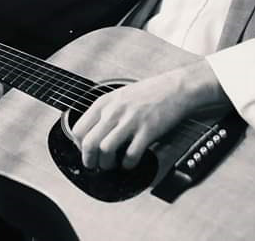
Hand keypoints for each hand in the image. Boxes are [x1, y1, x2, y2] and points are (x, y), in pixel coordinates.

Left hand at [71, 57, 223, 169]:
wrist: (176, 88)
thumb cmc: (149, 93)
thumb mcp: (119, 96)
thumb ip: (104, 112)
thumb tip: (92, 133)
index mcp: (104, 103)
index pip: (78, 129)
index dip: (79, 146)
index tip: (86, 152)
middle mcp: (114, 112)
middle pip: (89, 143)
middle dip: (89, 160)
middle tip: (94, 166)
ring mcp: (130, 121)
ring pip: (105, 150)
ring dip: (107, 164)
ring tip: (112, 165)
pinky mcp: (147, 131)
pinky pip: (131, 155)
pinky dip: (128, 164)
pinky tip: (130, 162)